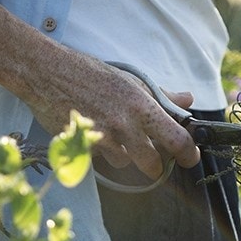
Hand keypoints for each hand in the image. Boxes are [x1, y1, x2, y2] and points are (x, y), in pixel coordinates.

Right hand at [26, 49, 201, 178]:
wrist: (50, 73)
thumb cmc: (94, 74)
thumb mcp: (133, 80)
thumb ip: (162, 95)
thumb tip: (188, 100)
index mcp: (143, 106)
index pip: (176, 138)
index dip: (187, 153)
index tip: (190, 158)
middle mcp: (125, 124)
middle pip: (151, 163)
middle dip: (156, 167)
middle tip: (157, 163)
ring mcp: (103, 138)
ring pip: (125, 162)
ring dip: (126, 155)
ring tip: (117, 136)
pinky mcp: (82, 146)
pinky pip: (101, 159)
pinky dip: (103, 152)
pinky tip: (97, 135)